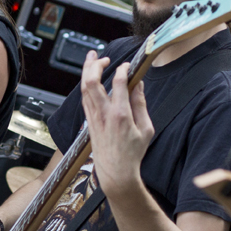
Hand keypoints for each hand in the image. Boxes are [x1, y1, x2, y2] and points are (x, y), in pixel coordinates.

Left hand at [78, 51, 152, 196]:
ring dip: (87, 72)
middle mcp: (103, 114)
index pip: (119, 83)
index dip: (123, 69)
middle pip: (91, 82)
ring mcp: (93, 118)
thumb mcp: (146, 129)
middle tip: (101, 57)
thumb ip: (141, 104)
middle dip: (94, 65)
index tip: (128, 66)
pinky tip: (91, 80)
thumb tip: (138, 85)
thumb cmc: (133, 154)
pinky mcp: (89, 122)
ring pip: (84, 89)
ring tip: (93, 60)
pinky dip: (87, 86)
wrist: (116, 173)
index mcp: (120, 115)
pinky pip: (85, 98)